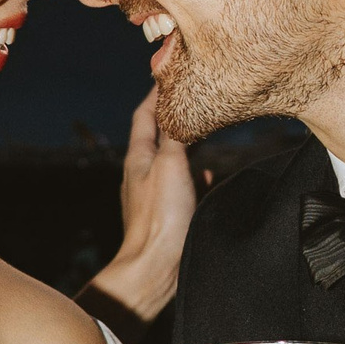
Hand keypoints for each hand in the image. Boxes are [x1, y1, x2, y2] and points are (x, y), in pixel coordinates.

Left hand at [83, 88, 195, 326]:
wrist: (154, 268)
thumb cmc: (160, 217)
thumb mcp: (170, 165)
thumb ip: (174, 135)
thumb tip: (178, 108)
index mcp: (138, 158)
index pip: (145, 115)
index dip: (156, 93)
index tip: (169, 75)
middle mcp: (142, 174)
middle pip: (158, 136)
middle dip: (175, 117)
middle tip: (193, 100)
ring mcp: (152, 195)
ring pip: (170, 160)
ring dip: (186, 145)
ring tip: (205, 133)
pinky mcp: (165, 215)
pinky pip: (180, 185)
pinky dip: (192, 174)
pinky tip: (205, 177)